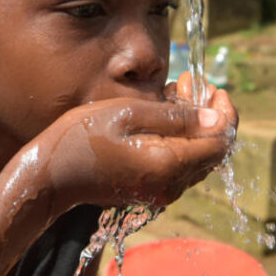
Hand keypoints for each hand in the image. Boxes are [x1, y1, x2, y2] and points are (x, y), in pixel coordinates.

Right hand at [38, 78, 236, 209]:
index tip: (213, 86)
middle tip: (189, 84)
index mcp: (167, 164)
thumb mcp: (128, 113)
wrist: (50, 176)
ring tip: (174, 95)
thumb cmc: (82, 137)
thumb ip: (175, 116)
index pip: (220, 142)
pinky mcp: (151, 190)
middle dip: (210, 116)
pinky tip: (163, 118)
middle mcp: (171, 185)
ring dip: (195, 127)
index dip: (225, 113)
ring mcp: (161, 191)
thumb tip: (216, 118)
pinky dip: (181, 141)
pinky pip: (180, 166)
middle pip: (213, 151)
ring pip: (198, 159)